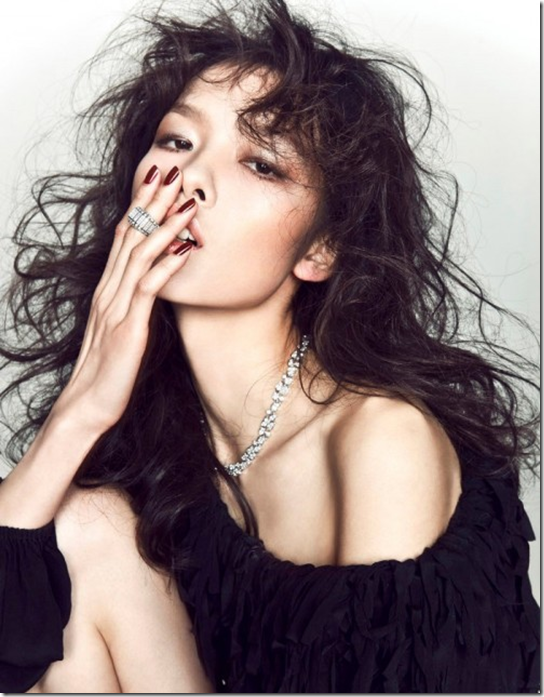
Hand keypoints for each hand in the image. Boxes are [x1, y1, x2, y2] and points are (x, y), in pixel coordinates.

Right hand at [53, 166, 196, 432]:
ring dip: (164, 226)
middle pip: (131, 236)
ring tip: (187, 201)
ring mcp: (117, 308)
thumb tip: (154, 281)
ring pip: (140, 256)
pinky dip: (166, 265)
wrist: (87, 405)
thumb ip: (133, 303)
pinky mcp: (128, 328)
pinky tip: (184, 248)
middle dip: (151, 202)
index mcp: (108, 290)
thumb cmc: (107, 369)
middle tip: (171, 170)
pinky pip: (147, 289)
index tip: (158, 180)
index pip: (125, 238)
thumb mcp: (122, 327)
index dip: (141, 206)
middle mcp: (109, 292)